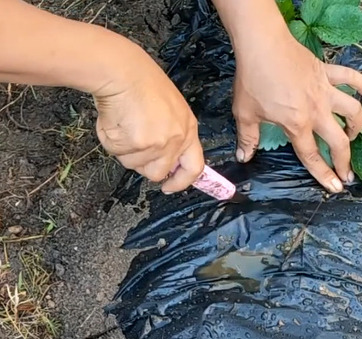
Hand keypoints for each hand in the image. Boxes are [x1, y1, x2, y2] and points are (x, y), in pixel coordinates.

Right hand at [92, 49, 204, 193]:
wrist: (122, 71)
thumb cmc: (142, 83)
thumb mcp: (171, 110)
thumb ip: (172, 135)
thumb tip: (165, 161)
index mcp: (188, 130)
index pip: (194, 168)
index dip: (181, 182)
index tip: (170, 187)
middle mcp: (176, 140)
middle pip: (158, 173)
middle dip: (142, 164)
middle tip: (133, 142)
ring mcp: (157, 144)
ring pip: (133, 164)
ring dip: (124, 149)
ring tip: (125, 122)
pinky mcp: (137, 143)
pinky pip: (117, 153)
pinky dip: (111, 140)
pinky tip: (115, 120)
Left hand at [218, 1, 361, 192]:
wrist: (262, 44)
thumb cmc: (253, 79)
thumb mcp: (245, 113)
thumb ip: (248, 138)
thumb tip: (243, 156)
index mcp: (297, 124)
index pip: (312, 156)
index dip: (325, 175)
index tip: (336, 188)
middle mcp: (316, 111)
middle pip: (339, 141)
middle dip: (346, 160)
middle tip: (348, 173)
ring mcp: (325, 91)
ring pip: (352, 110)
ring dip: (357, 125)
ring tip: (353, 133)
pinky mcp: (327, 72)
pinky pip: (351, 78)